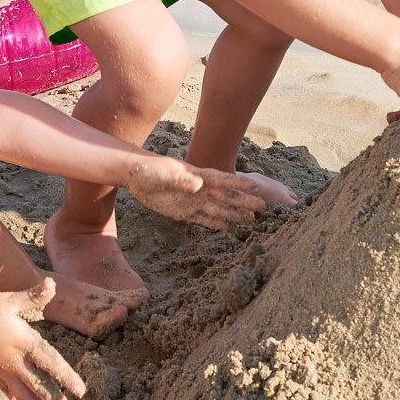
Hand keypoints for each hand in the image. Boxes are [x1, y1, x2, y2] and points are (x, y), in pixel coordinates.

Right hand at [0, 284, 85, 399]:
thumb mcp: (8, 301)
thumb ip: (32, 296)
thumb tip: (52, 284)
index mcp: (24, 344)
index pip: (51, 363)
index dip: (67, 377)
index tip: (81, 393)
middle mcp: (16, 363)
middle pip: (42, 389)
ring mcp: (3, 371)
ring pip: (26, 398)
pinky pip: (9, 392)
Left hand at [126, 157, 276, 228]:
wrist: (136, 176)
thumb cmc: (150, 170)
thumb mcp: (164, 174)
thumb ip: (181, 180)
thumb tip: (198, 185)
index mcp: (198, 177)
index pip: (223, 181)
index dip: (239, 184)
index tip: (256, 186)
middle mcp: (200, 190)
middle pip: (226, 197)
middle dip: (244, 202)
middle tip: (263, 208)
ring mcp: (193, 202)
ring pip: (219, 209)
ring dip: (234, 215)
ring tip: (251, 220)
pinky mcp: (184, 212)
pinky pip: (204, 219)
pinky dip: (216, 224)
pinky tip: (228, 229)